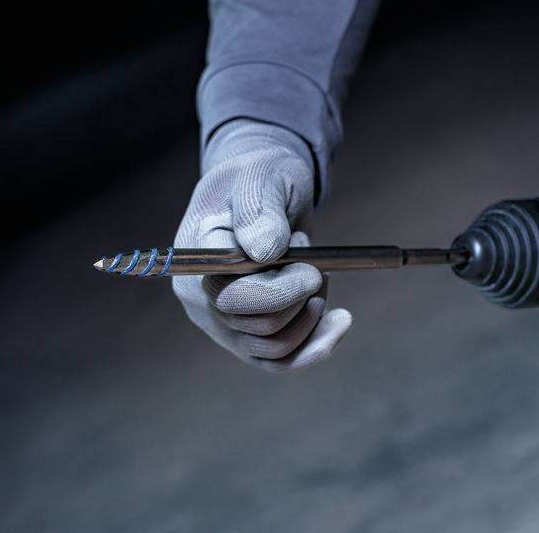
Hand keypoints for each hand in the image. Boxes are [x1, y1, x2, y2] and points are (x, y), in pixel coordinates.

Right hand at [173, 120, 351, 371]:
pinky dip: (316, 346)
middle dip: (300, 299)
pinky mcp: (247, 334)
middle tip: (313, 265)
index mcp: (198, 259)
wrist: (265, 191)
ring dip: (310, 317)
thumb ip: (259, 209)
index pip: (233, 298)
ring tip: (317, 277)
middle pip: (257, 328)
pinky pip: (280, 361)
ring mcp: (223, 321)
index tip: (311, 266)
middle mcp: (202, 298)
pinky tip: (340, 321)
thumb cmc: (260, 179)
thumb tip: (265, 249)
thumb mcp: (261, 177)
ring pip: (273, 348)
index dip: (280, 291)